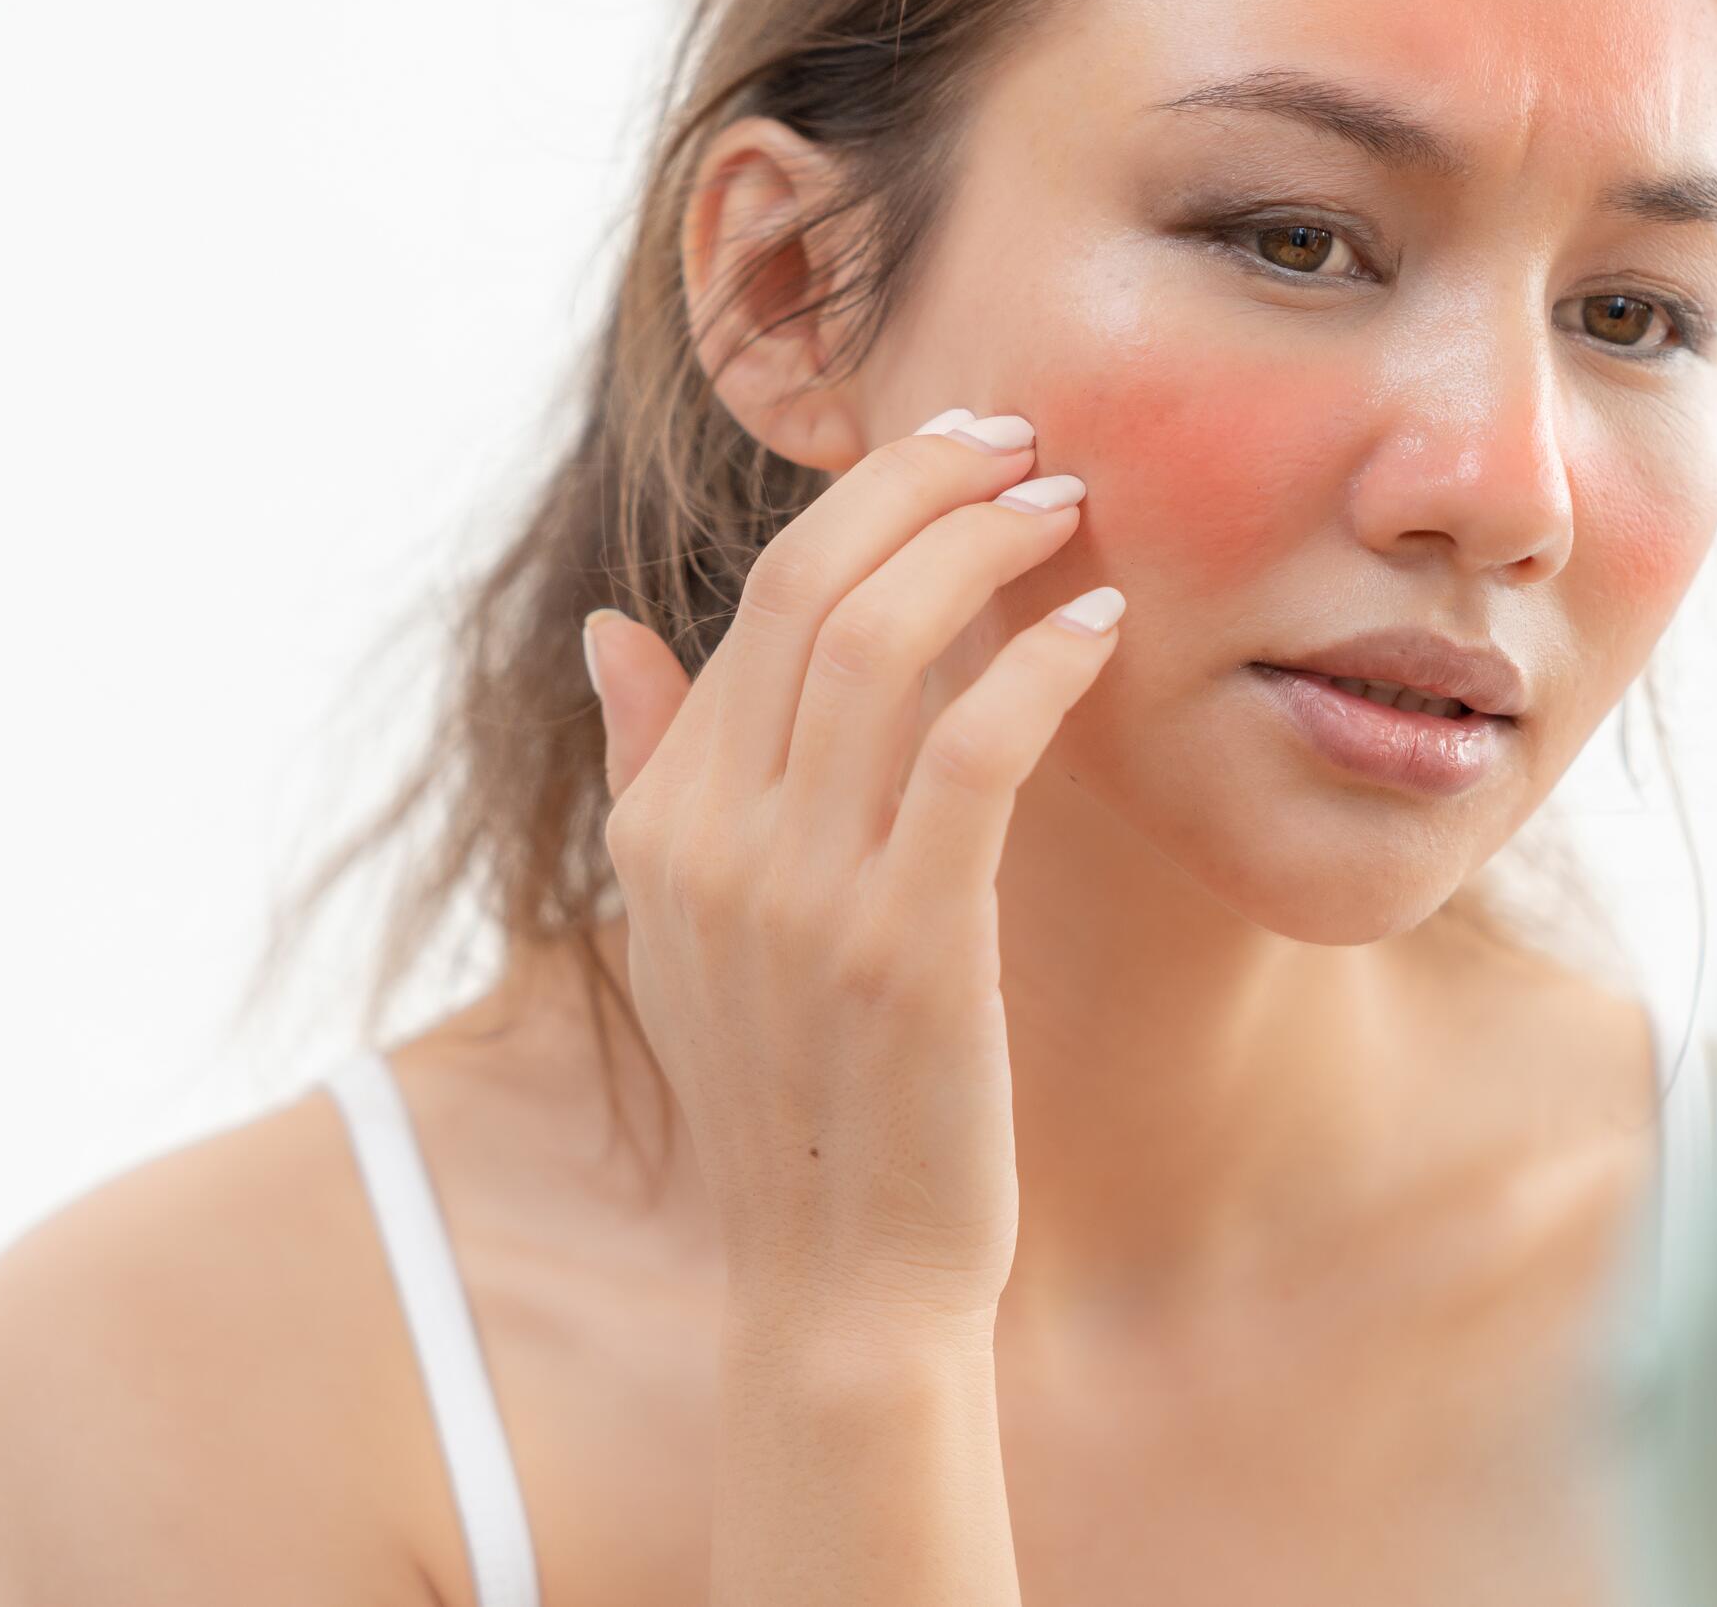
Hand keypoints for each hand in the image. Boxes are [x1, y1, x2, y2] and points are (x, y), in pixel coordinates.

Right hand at [578, 406, 1121, 1343]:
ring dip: (988, 548)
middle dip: (922, 484)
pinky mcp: (908, 942)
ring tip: (1069, 506)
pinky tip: (1104, 627)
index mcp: (663, 820)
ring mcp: (804, 891)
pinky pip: (977, 751)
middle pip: (814, 587)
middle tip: (1021, 440)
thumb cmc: (792, 1092)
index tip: (960, 453)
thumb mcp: (687, 931)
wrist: (837, 1278)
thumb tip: (612, 631)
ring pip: (885, 643)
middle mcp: (713, 838)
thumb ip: (652, 769)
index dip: (867, 503)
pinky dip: (1042, 666)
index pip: (761, 602)